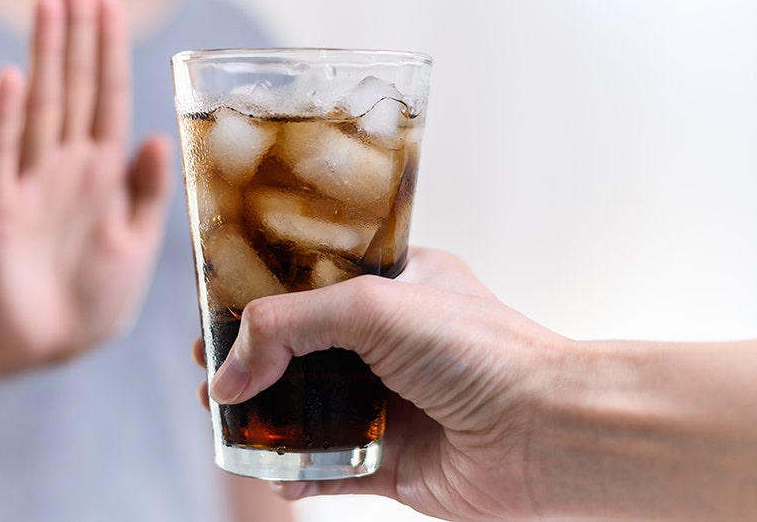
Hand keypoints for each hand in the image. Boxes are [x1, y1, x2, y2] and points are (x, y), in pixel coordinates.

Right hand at [0, 0, 171, 370]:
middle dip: (78, 28)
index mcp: (103, 170)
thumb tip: (159, 138)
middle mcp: (66, 165)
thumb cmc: (95, 297)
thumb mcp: (137, 244)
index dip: (110, 47)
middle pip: (73, 83)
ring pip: (41, 106)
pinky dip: (7, 119)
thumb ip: (147, 193)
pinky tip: (13, 77)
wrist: (46, 349)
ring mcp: (30, 182)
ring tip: (49, 3)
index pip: (109, 94)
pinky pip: (3, 157)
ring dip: (46, 55)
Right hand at [204, 248, 568, 520]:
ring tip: (225, 423)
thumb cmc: (480, 351)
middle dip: (250, 364)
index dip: (258, 299)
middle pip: (298, 351)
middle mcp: (389, 343)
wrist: (545, 433)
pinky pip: (329, 469)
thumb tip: (230, 373)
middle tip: (211, 375)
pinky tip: (275, 473)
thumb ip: (288, 324)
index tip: (213, 315)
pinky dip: (296, 473)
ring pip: (307, 411)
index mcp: (393, 285)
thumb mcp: (372, 305)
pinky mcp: (393, 461)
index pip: (309, 283)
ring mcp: (390, 403)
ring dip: (264, 420)